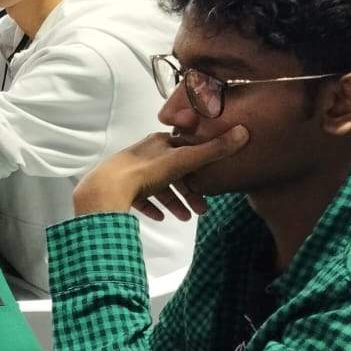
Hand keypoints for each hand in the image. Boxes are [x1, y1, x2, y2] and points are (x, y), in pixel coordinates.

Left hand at [72, 127, 249, 220]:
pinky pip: (139, 198)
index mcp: (159, 143)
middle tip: (201, 210)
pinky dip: (152, 207)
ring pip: (157, 187)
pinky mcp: (119, 188)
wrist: (106, 189)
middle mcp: (144, 153)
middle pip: (173, 172)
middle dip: (188, 191)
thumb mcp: (184, 160)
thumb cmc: (145, 172)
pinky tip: (160, 218)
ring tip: (183, 218)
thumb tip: (244, 132)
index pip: (186, 152)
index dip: (201, 167)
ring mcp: (130, 171)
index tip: (211, 184)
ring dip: (172, 202)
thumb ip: (213, 150)